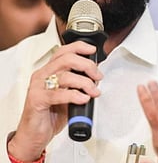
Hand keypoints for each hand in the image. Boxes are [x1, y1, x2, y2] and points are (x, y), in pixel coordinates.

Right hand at [7, 42, 101, 160]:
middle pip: (67, 60)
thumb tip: (96, 77)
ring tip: (93, 91)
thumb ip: (78, 83)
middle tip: (98, 76)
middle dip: (87, 66)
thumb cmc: (50, 114)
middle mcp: (42, 75)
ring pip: (65, 76)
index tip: (93, 51)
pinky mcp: (37, 100)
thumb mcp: (67, 94)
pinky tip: (84, 99)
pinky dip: (75, 95)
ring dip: (85, 83)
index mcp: (49, 71)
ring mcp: (38, 87)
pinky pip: (58, 94)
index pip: (64, 51)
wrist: (34, 135)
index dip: (80, 48)